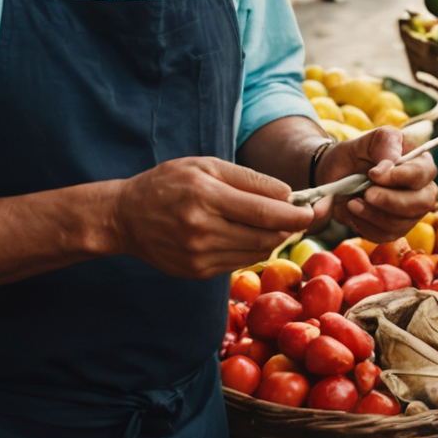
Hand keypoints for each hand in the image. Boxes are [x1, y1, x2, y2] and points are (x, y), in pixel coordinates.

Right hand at [110, 156, 315, 278]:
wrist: (124, 217)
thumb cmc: (167, 183)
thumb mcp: (204, 165)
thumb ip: (248, 179)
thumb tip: (288, 195)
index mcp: (206, 196)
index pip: (266, 212)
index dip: (297, 214)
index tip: (313, 209)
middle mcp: (203, 229)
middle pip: (267, 235)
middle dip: (290, 226)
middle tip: (300, 215)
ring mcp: (199, 255)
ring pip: (257, 252)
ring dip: (273, 238)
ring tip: (272, 222)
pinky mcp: (197, 271)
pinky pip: (239, 261)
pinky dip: (250, 248)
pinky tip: (244, 233)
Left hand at [312, 128, 437, 242]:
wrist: (336, 174)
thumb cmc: (357, 154)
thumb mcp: (369, 139)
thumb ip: (384, 143)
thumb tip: (390, 165)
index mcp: (420, 164)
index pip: (422, 173)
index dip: (401, 176)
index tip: (374, 174)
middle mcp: (422, 191)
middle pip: (421, 203)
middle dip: (390, 200)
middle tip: (366, 193)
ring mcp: (410, 214)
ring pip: (401, 222)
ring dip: (372, 214)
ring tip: (352, 201)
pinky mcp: (393, 230)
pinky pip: (384, 235)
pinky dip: (364, 224)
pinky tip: (353, 211)